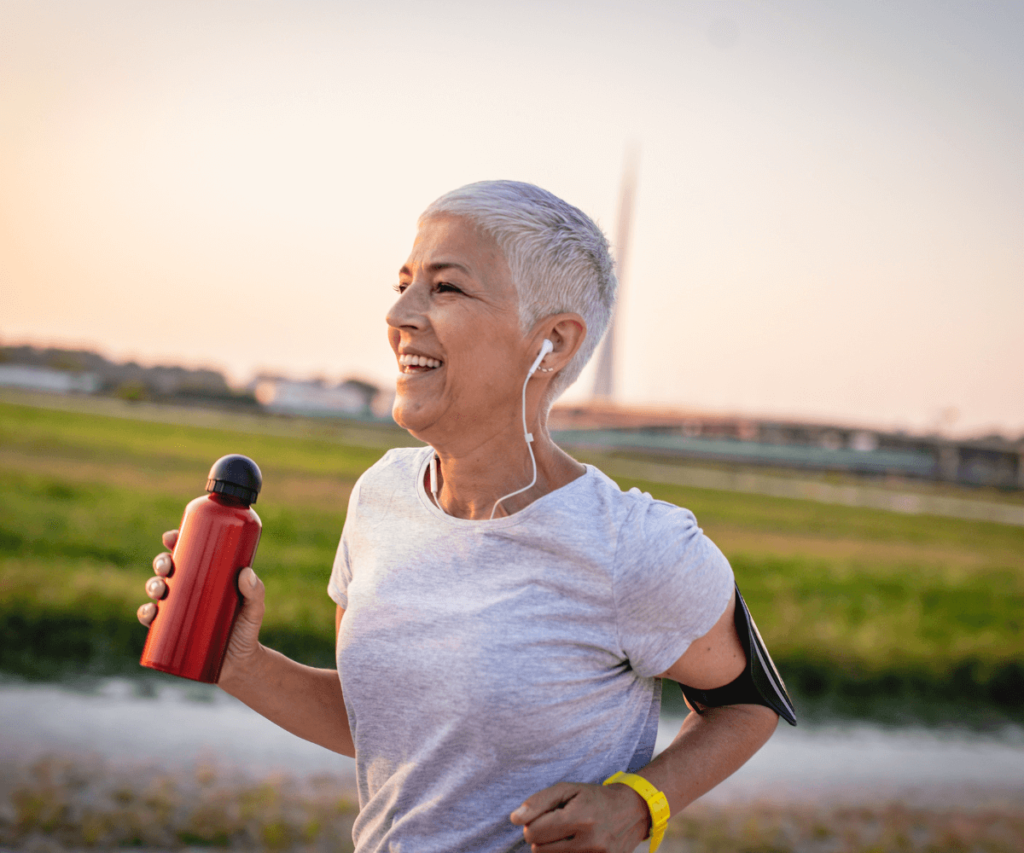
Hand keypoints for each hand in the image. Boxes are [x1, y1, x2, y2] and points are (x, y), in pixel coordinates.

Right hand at [137, 529, 266, 680]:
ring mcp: (178, 610)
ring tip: (160, 589)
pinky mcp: (171, 632)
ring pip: (157, 591)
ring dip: (151, 585)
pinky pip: (150, 620)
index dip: (175, 541)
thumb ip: (255, 592)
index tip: (171, 537)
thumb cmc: (247, 630)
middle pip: (169, 569)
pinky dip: (145, 614)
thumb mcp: (254, 609)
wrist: (239, 665)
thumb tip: (245, 573)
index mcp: (207, 576)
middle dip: (161, 562)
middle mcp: (189, 590)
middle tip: (167, 567)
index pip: (188, 553)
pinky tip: (148, 613)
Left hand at [510, 781, 648, 852]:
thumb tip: (514, 819)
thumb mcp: (567, 789)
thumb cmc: (594, 798)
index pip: (534, 832)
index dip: (531, 825)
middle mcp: (590, 841)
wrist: (631, 810)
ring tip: (563, 836)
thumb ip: (538, 802)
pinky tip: (571, 846)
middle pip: (540, 851)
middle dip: (540, 838)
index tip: (540, 818)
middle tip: (553, 827)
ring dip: (551, 849)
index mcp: (579, 817)